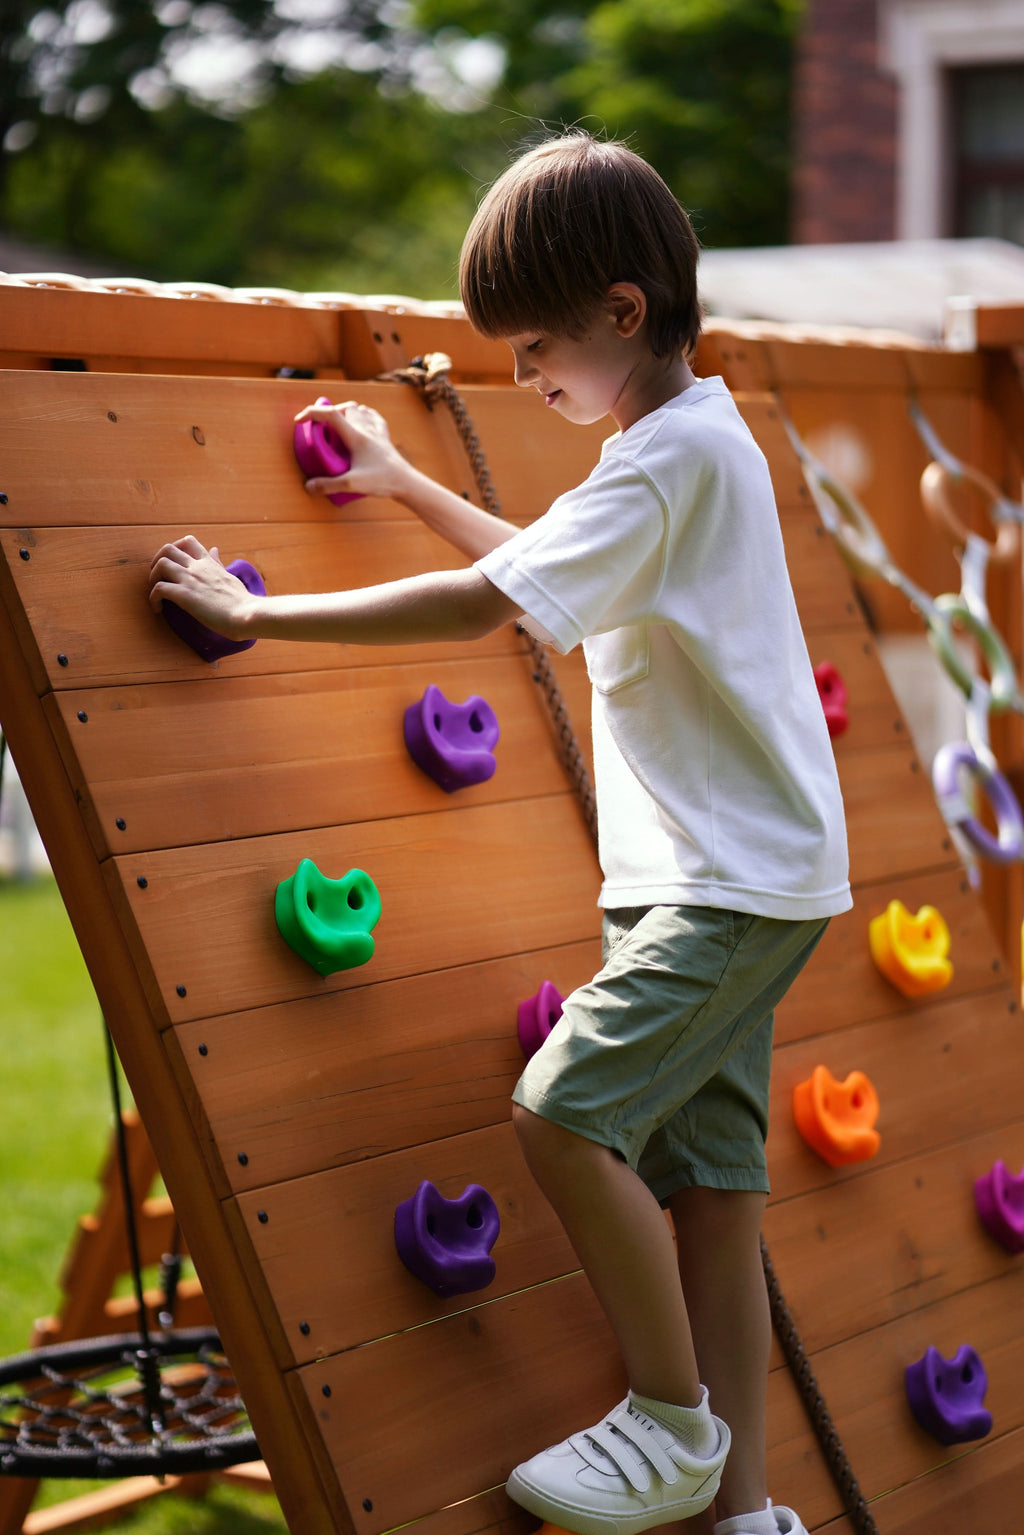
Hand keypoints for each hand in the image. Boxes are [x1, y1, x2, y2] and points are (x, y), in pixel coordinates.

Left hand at [149, 536, 258, 638]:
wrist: (247, 614)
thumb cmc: (242, 601)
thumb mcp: (229, 576)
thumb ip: (218, 564)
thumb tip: (214, 550)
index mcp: (209, 563)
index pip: (189, 542)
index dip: (175, 549)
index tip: (174, 563)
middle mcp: (197, 567)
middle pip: (168, 548)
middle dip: (157, 561)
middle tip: (159, 577)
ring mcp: (190, 579)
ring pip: (160, 564)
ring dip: (153, 577)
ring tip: (157, 593)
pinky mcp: (184, 595)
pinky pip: (158, 589)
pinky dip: (153, 599)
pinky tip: (158, 609)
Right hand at [293, 399, 409, 500]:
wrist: (407, 483)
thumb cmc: (382, 481)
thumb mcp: (352, 484)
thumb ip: (328, 485)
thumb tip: (308, 487)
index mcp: (356, 435)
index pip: (330, 414)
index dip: (311, 413)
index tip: (299, 421)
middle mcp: (366, 428)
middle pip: (345, 408)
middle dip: (328, 412)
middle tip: (319, 426)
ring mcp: (377, 431)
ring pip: (359, 409)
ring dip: (345, 411)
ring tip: (337, 424)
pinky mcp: (385, 438)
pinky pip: (373, 417)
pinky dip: (363, 415)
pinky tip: (361, 422)